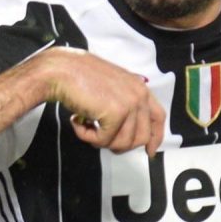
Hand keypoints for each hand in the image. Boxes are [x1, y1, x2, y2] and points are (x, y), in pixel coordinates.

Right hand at [26, 48, 165, 154]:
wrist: (62, 70)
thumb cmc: (78, 76)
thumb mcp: (110, 88)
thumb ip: (123, 104)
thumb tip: (125, 131)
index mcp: (139, 87)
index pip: (158, 117)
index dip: (155, 137)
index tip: (149, 151)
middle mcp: (139, 95)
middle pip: (141, 137)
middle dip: (120, 144)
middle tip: (100, 138)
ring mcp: (129, 104)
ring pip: (123, 143)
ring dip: (100, 140)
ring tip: (85, 126)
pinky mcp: (116, 113)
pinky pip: (104, 140)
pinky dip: (86, 136)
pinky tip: (77, 121)